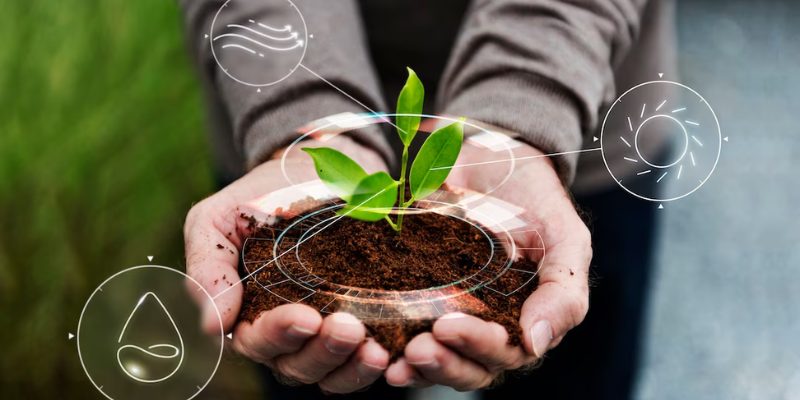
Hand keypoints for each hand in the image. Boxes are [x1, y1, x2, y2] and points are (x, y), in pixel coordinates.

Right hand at [184, 135, 392, 392]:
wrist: (315, 171)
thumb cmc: (259, 198)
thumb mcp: (218, 221)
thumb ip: (208, 270)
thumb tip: (213, 327)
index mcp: (247, 316)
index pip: (258, 341)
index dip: (280, 334)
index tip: (305, 316)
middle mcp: (287, 335)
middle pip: (299, 365)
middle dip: (323, 352)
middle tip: (348, 328)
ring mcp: (325, 335)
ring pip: (334, 373)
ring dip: (353, 367)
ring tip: (375, 350)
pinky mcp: (364, 326)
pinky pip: (368, 359)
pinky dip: (379, 362)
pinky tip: (395, 351)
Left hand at [385, 141, 591, 389]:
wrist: (495, 157)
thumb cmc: (538, 201)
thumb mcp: (565, 239)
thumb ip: (564, 292)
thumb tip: (535, 345)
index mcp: (525, 322)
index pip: (504, 353)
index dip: (477, 347)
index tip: (449, 326)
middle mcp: (487, 327)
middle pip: (467, 366)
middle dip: (443, 363)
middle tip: (419, 347)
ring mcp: (450, 312)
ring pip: (436, 358)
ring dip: (416, 365)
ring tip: (396, 360)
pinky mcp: (418, 294)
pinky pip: (403, 329)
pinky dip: (391, 343)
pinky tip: (375, 347)